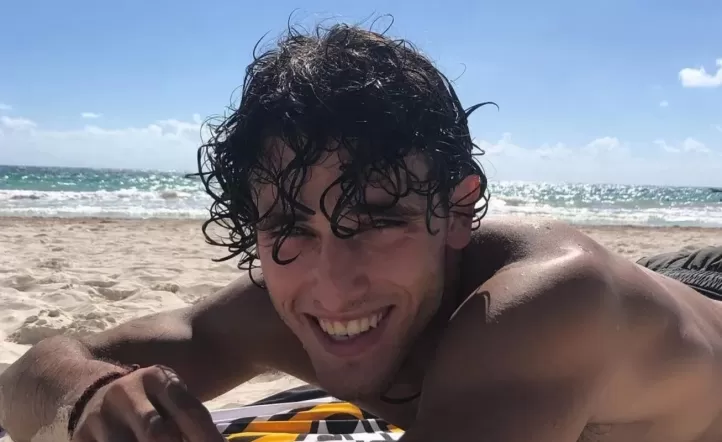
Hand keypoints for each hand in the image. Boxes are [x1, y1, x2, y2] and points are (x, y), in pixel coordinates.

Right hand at [71, 365, 225, 441]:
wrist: (88, 390)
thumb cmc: (145, 401)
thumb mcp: (167, 397)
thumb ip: (188, 419)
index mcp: (156, 378)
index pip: (189, 411)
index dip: (207, 437)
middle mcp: (127, 392)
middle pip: (157, 432)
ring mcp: (101, 415)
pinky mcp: (81, 436)